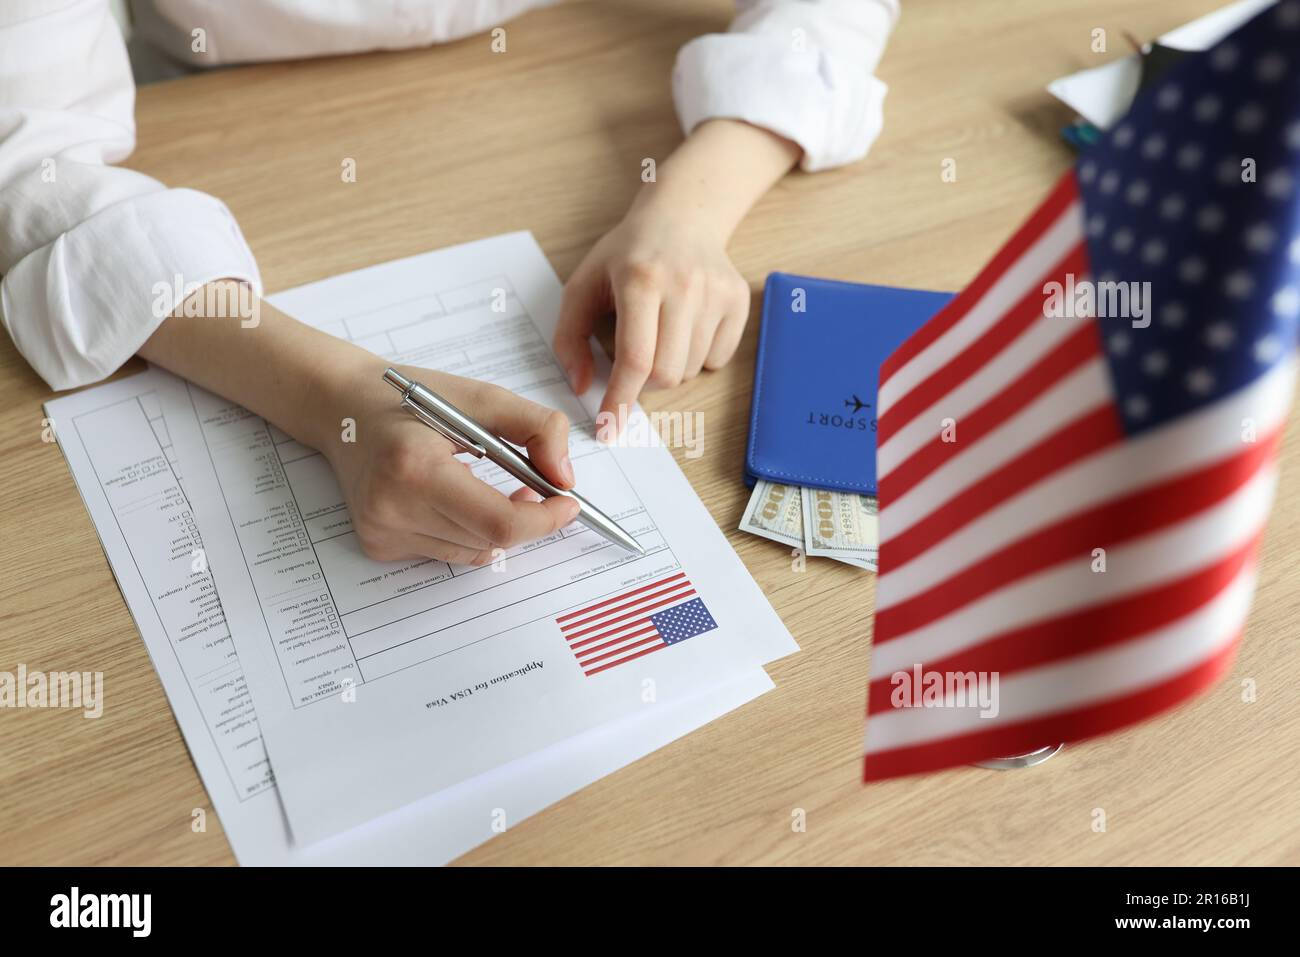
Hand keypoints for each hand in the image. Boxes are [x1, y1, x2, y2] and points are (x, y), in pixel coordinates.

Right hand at [140, 288, 579, 565]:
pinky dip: (469, 532)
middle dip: (529, 520)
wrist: (341, 407)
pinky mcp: (378, 545)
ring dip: (500, 528)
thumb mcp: (481, 397)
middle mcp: (392, 507)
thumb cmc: (410, 397)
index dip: (544, 520)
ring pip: (474, 553)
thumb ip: (537, 428)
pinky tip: (458, 498)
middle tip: (539, 489)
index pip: (498, 521)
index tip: (568, 502)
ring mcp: (382, 532)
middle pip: (491, 541)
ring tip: (495, 486)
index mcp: (416, 467)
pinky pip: (449, 553)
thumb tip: (565, 479)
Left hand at [554, 204, 750, 423]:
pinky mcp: (738, 300)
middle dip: (644, 385)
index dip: (620, 400)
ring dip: (669, 369)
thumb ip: (570, 337)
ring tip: (659, 335)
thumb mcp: (584, 284)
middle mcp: (684, 286)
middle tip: (633, 363)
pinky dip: (697, 358)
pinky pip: (717, 359)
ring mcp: (716, 293)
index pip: (635, 359)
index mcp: (640, 280)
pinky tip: (685, 327)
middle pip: (666, 374)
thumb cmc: (627, 255)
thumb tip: (580, 386)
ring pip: (691, 370)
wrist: (682, 216)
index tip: (609, 428)